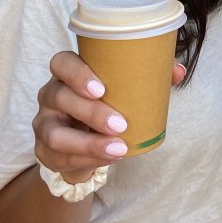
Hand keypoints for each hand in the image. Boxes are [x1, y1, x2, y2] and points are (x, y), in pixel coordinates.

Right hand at [33, 51, 186, 183]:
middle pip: (60, 97)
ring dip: (88, 143)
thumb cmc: (108, 104)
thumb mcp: (124, 88)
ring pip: (55, 134)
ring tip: (118, 149)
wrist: (86, 143)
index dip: (77, 74)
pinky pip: (59, 158)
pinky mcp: (44, 152)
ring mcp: (43, 124)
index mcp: (68, 73)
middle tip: (121, 124)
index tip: (101, 88)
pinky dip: (87, 160)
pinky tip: (108, 159)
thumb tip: (177, 71)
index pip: (61, 63)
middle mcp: (50, 95)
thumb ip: (150, 75)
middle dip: (91, 112)